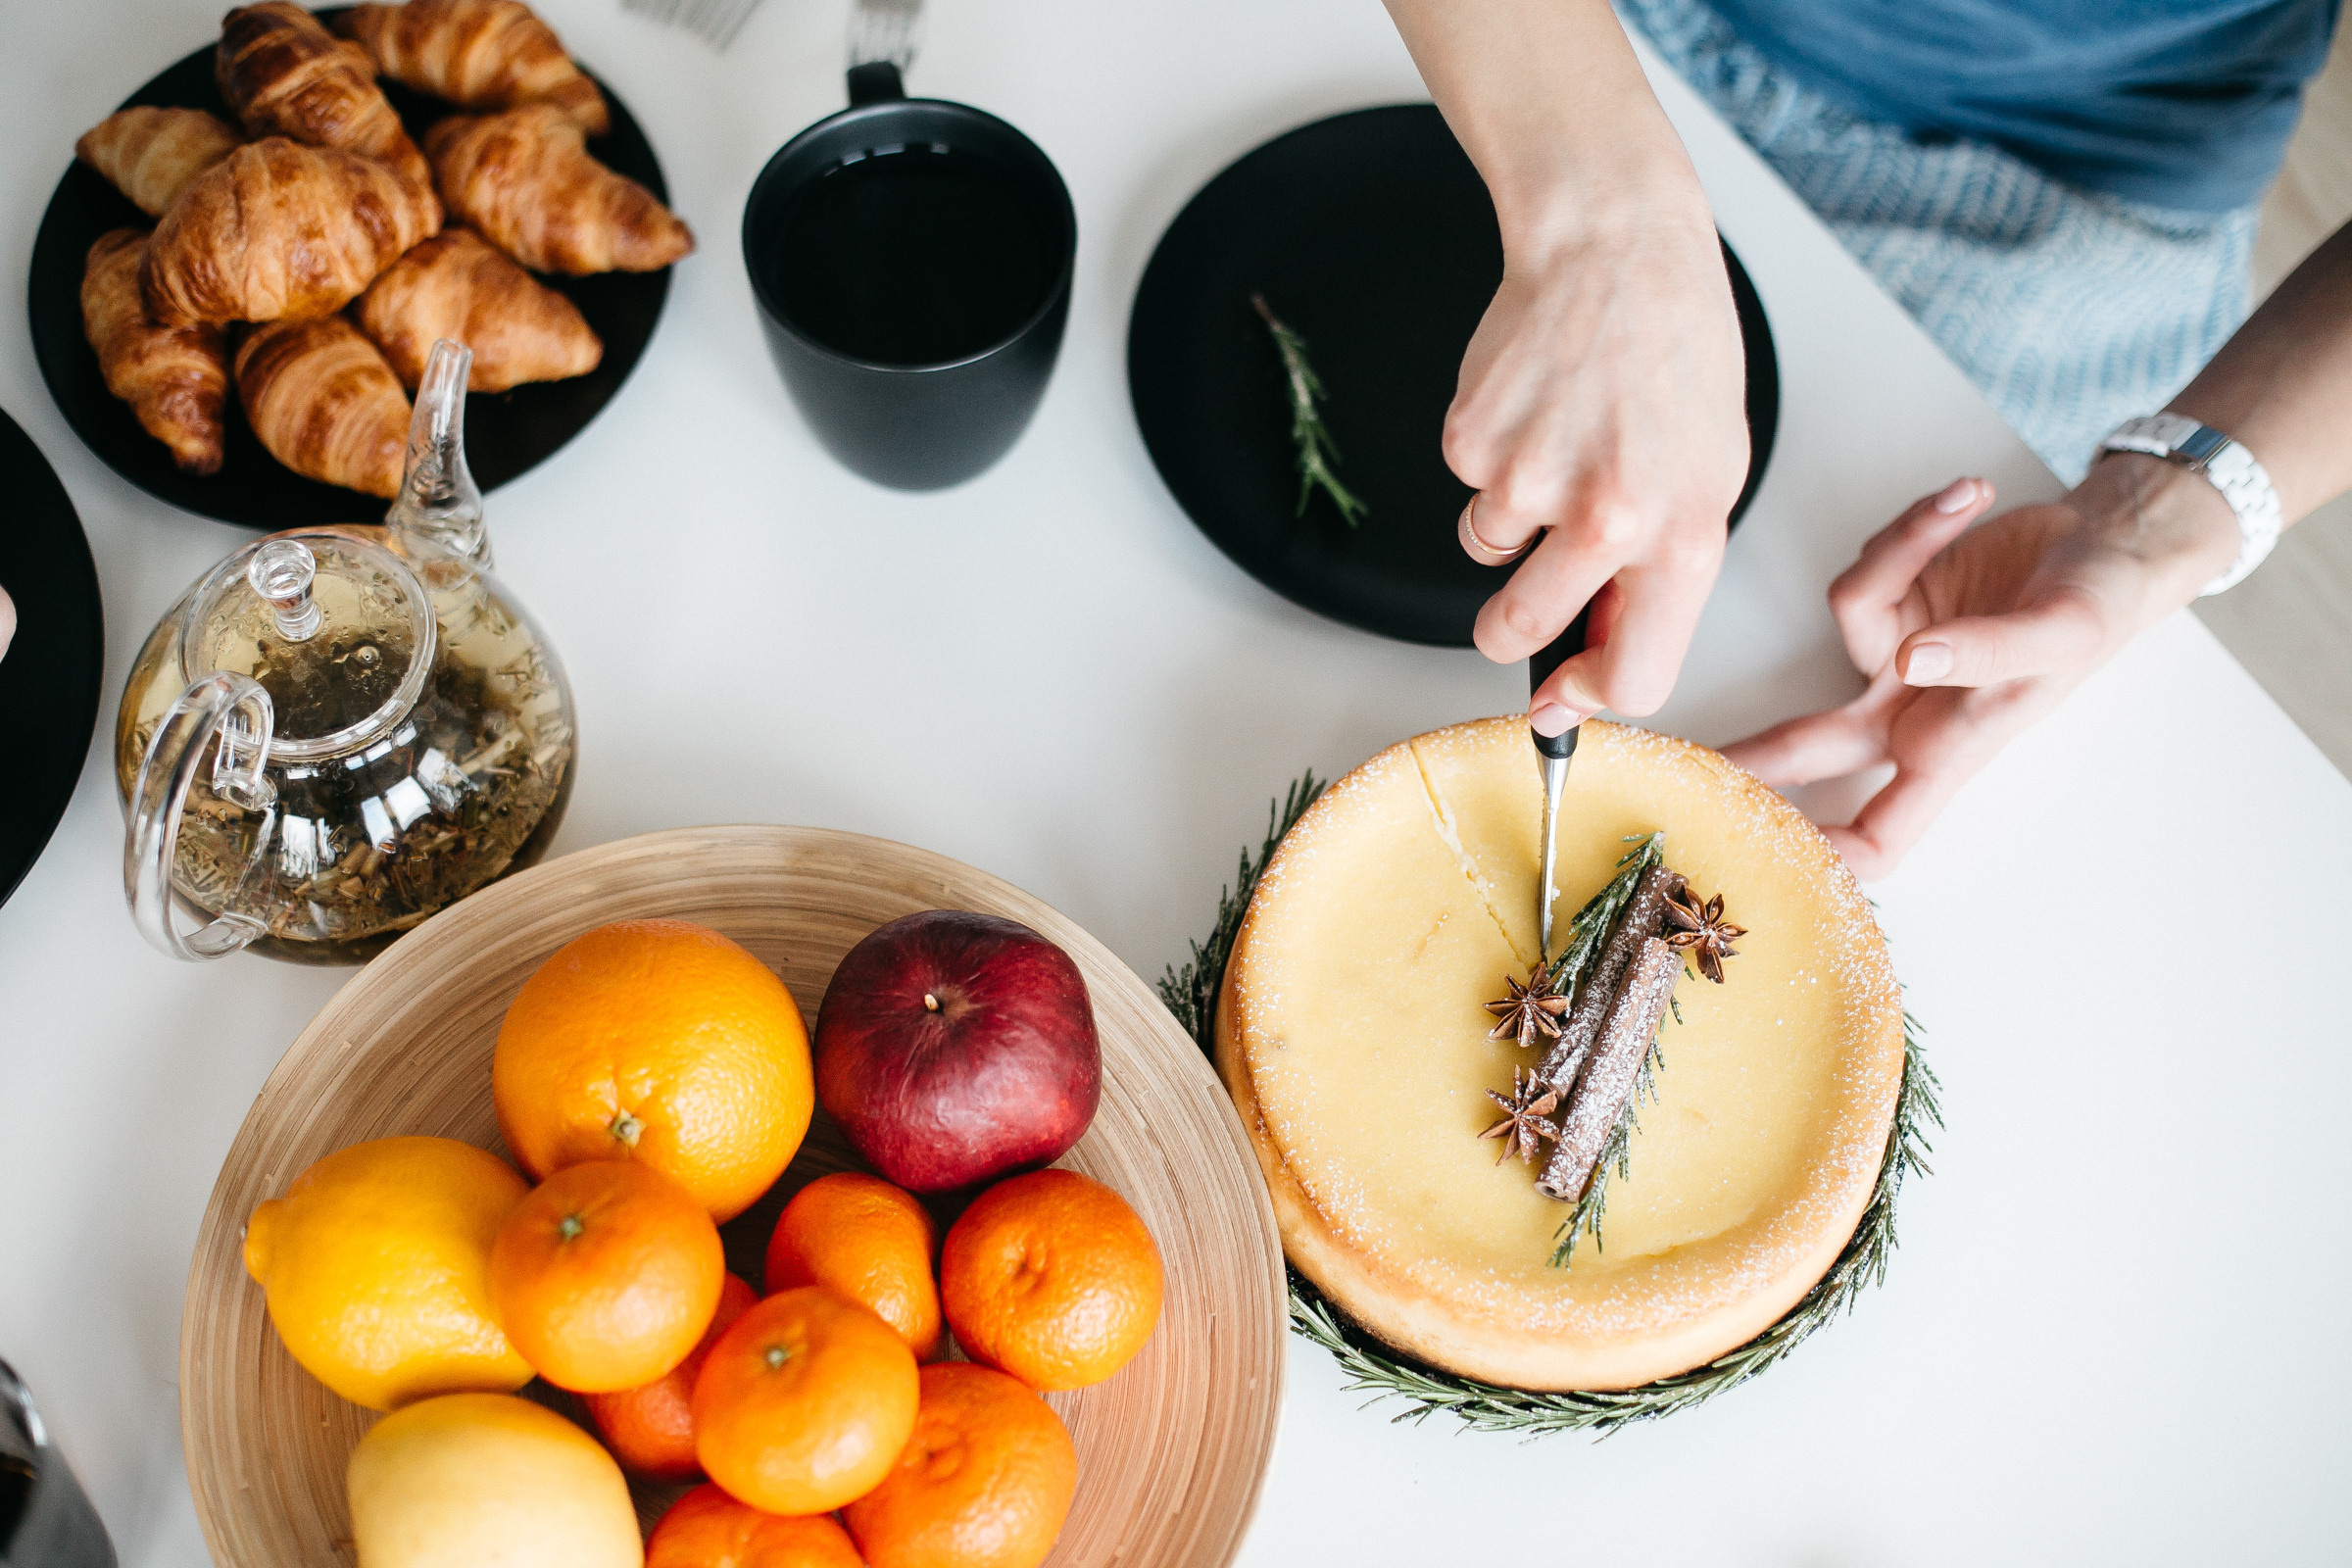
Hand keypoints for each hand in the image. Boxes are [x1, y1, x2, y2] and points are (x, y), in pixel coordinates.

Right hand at [1450, 204, 1747, 731]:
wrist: (1617, 247)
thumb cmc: (1674, 354)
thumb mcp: (1706, 474)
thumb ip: (1658, 574)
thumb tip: (1592, 658)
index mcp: (1682, 537)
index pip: (1633, 676)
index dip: (1588, 699)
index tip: (1563, 698)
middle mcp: (1608, 519)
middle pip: (1520, 631)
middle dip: (1509, 630)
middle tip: (1524, 586)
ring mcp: (1531, 481)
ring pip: (1487, 552)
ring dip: (1510, 519)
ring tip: (1560, 440)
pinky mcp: (1473, 443)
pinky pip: (1470, 487)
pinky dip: (1493, 459)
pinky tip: (1534, 404)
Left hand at [1722, 463, 2239, 877]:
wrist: (2110, 542)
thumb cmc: (2099, 607)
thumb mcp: (2061, 635)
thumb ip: (1988, 652)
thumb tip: (1916, 659)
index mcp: (1947, 750)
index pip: (1877, 837)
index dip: (1824, 860)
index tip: (1764, 860)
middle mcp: (1909, 712)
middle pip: (1807, 749)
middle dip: (1745, 756)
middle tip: (1673, 761)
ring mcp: (1895, 652)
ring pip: (1851, 610)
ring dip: (1902, 552)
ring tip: (1963, 508)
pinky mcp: (1895, 594)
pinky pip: (1872, 559)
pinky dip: (1913, 526)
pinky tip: (1963, 502)